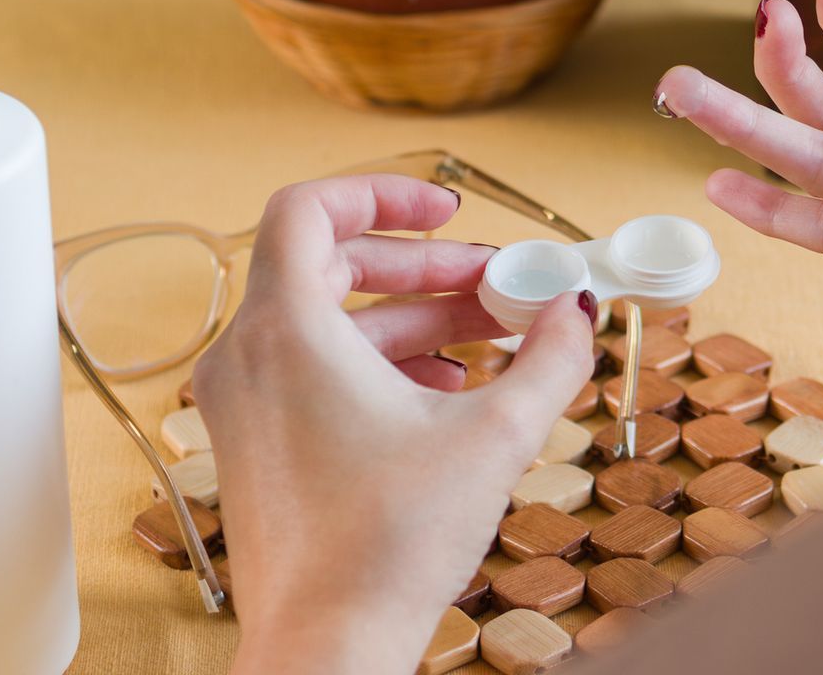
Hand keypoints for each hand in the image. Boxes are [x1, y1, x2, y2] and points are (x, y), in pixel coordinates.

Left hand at [194, 174, 595, 674]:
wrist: (326, 651)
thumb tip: (578, 312)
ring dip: (413, 316)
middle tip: (494, 280)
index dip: (384, 193)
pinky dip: (381, 362)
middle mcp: (247, 357)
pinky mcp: (258, 446)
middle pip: (330, 264)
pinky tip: (450, 391)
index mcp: (285, 332)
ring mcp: (245, 405)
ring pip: (329, 322)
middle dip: (423, 266)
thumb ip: (547, 359)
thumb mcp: (493, 436)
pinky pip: (316, 370)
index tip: (449, 209)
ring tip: (492, 336)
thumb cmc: (384, 548)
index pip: (309, 209)